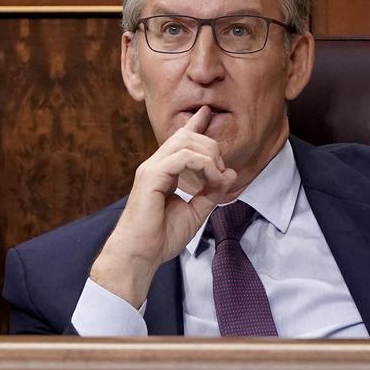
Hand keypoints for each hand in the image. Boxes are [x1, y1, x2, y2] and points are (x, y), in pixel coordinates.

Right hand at [90, 106, 236, 306]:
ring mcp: (152, 168)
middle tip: (222, 173)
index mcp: (163, 172)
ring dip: (210, 157)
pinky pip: (183, 157)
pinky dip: (204, 167)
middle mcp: (155, 165)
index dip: (195, 124)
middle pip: (187, 136)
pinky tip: (211, 181)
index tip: (208, 113)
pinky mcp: (151, 176)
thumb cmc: (160, 238)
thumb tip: (229, 173)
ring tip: (217, 179)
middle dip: (212, 148)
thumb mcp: (195, 213)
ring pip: (186, 142)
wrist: (140, 256)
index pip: (179, 140)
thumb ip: (211, 193)